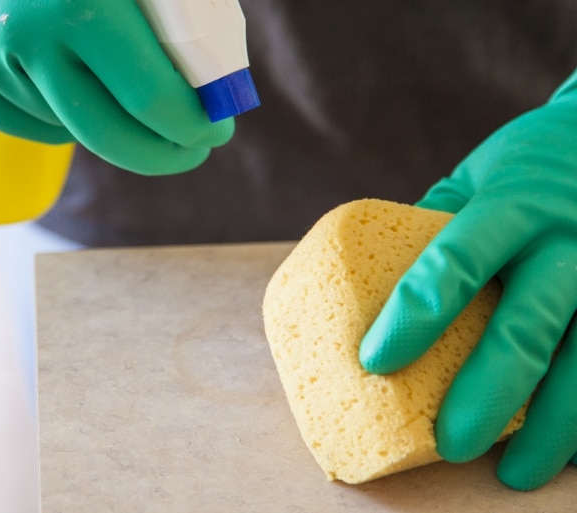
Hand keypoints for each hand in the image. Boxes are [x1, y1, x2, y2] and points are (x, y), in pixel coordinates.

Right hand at [0, 0, 233, 174]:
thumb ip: (177, 6)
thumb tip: (219, 72)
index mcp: (79, 0)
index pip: (150, 96)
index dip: (194, 122)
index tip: (217, 127)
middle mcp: (26, 36)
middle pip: (107, 134)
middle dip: (162, 153)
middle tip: (192, 149)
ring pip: (68, 129)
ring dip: (110, 126)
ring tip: (132, 103)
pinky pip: (28, 126)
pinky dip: (62, 122)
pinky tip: (80, 96)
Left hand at [359, 69, 576, 489]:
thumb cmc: (528, 164)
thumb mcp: (474, 178)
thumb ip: (432, 231)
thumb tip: (367, 292)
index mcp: (511, 203)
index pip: (454, 263)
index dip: (413, 316)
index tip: (374, 362)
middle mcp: (567, 240)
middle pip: (526, 327)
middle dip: (486, 393)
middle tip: (448, 445)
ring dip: (552, 427)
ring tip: (514, 471)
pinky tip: (562, 449)